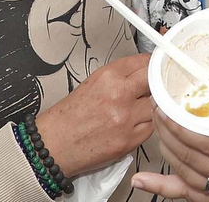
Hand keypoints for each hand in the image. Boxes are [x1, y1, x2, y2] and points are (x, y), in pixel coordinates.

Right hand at [35, 53, 153, 176]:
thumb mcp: (92, 84)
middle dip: (155, 83)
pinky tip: (134, 124)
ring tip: (138, 109)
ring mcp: (125, 119)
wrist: (52, 145)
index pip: (143, 62)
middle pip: (154, 81)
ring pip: (156, 105)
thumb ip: (119, 77)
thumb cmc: (67, 117)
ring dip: (151, 106)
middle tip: (152, 87)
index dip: (151, 65)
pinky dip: (146, 125)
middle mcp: (119, 95)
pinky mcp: (128, 140)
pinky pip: (150, 127)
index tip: (154, 68)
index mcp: (108, 77)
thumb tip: (141, 73)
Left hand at [131, 91, 208, 201]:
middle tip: (156, 112)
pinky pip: (195, 197)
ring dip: (168, 155)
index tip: (168, 108)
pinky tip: (146, 181)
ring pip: (190, 177)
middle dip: (168, 135)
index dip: (182, 127)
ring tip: (156, 132)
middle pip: (194, 159)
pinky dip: (167, 189)